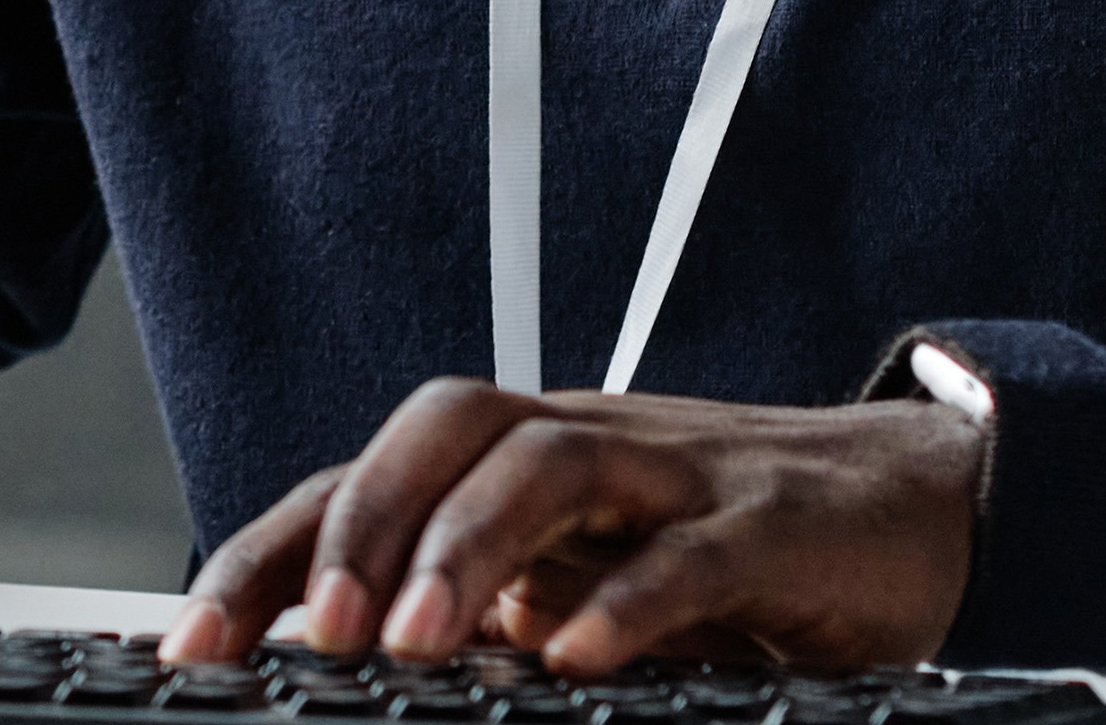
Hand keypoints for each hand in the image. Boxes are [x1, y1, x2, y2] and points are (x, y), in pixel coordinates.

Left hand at [159, 379, 981, 676]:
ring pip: (550, 466)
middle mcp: (583, 447)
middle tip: (311, 635)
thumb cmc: (723, 542)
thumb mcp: (581, 581)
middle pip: (444, 430)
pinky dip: (630, 602)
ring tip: (419, 643)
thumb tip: (345, 676)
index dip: (267, 552)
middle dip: (359, 525)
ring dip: (470, 548)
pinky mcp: (771, 525)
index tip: (190, 648)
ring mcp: (677, 474)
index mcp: (518, 467)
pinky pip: (691, 551)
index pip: (365, 481)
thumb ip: (480, 615)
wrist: (915, 500)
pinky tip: (580, 659)